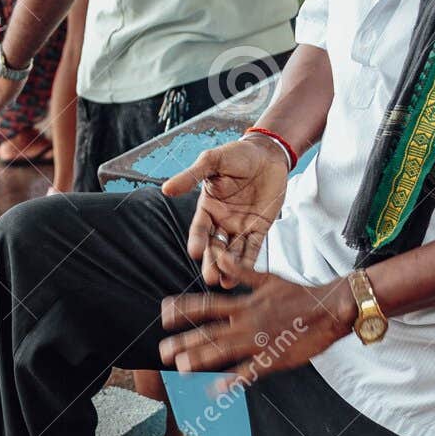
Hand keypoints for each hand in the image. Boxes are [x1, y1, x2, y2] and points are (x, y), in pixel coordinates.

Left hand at [159, 248, 355, 390]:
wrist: (332, 307)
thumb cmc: (300, 294)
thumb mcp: (268, 278)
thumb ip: (240, 272)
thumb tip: (219, 256)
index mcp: (245, 304)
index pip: (208, 305)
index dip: (185, 310)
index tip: (164, 315)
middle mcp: (247, 322)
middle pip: (210, 332)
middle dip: (184, 342)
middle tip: (162, 352)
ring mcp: (259, 340)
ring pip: (225, 350)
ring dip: (202, 359)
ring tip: (180, 369)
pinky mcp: (275, 357)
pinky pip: (251, 370)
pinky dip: (235, 379)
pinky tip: (217, 389)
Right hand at [162, 136, 290, 287]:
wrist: (267, 152)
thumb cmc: (237, 154)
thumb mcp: (212, 161)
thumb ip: (192, 176)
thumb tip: (166, 188)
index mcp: (207, 208)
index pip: (200, 229)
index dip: (197, 240)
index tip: (195, 252)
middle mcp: (221, 221)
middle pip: (214, 246)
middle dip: (212, 263)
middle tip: (210, 278)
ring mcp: (240, 226)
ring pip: (232, 251)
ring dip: (229, 268)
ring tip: (226, 283)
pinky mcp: (259, 228)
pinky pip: (253, 247)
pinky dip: (249, 261)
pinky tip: (245, 273)